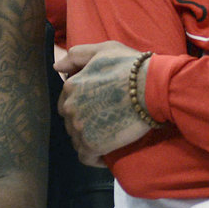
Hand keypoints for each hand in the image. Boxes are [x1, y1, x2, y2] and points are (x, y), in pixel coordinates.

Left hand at [56, 41, 151, 165]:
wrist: (152, 87)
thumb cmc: (131, 67)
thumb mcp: (104, 50)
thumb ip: (77, 55)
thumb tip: (57, 66)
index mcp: (71, 86)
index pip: (67, 101)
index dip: (82, 104)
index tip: (99, 106)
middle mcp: (71, 107)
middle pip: (71, 121)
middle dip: (84, 122)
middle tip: (106, 120)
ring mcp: (80, 128)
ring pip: (77, 139)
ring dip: (90, 138)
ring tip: (109, 135)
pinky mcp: (92, 145)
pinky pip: (86, 157)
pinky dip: (94, 157)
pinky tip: (106, 153)